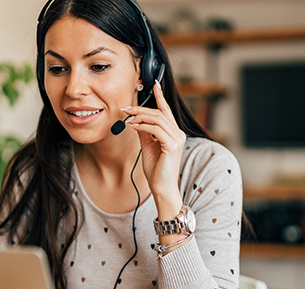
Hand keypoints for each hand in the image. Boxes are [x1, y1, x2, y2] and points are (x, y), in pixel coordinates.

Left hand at [122, 80, 186, 207]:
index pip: (166, 111)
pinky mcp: (172, 145)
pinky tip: (133, 126)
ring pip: (157, 119)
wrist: (161, 187)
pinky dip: (143, 126)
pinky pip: (156, 129)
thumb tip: (135, 120)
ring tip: (127, 118)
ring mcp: (177, 139)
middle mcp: (178, 133)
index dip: (160, 96)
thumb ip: (144, 132)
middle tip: (125, 108)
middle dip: (141, 108)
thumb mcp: (147, 146)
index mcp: (174, 133)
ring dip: (139, 116)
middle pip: (159, 113)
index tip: (154, 84)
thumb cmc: (156, 170)